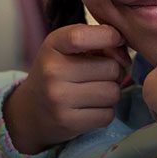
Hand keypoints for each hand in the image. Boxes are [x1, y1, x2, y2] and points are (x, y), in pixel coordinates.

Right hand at [3, 24, 130, 154]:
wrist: (30, 111)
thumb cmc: (58, 72)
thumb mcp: (68, 48)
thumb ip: (98, 42)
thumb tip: (125, 58)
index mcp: (53, 45)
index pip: (82, 35)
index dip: (109, 36)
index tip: (116, 40)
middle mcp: (52, 71)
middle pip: (111, 68)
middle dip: (113, 72)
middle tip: (99, 75)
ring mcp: (59, 98)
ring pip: (113, 92)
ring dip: (110, 93)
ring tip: (93, 92)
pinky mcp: (68, 122)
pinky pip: (107, 114)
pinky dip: (104, 112)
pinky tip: (89, 108)